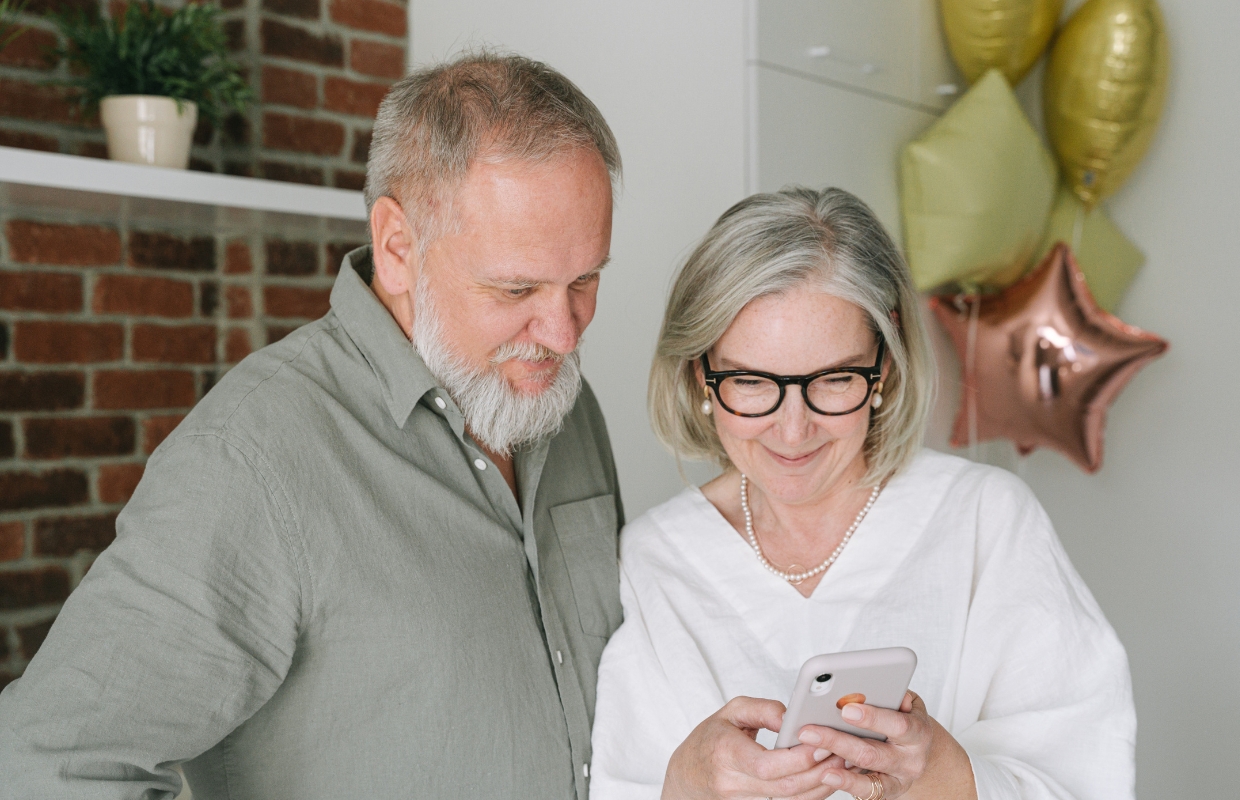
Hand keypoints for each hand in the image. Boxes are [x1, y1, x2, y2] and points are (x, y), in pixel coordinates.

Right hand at [662, 696, 840, 799]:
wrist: (686, 777)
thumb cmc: (709, 739)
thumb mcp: (730, 712)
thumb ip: (763, 710)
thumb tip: (793, 717)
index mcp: (725, 753)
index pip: (767, 765)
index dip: (799, 758)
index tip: (822, 742)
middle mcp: (733, 782)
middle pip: (786, 786)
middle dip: (820, 771)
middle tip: (843, 751)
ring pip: (792, 799)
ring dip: (822, 784)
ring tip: (843, 762)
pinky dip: (812, 792)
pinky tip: (828, 776)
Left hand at [794, 692, 975, 799]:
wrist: (919, 752)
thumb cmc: (906, 719)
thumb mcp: (907, 703)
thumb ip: (893, 694)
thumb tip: (875, 686)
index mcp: (918, 732)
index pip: (898, 724)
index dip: (873, 717)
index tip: (846, 708)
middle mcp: (910, 759)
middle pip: (871, 752)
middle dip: (838, 740)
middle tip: (811, 731)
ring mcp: (898, 778)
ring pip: (865, 771)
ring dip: (836, 760)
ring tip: (813, 751)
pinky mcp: (887, 791)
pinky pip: (866, 790)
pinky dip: (845, 782)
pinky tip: (826, 774)